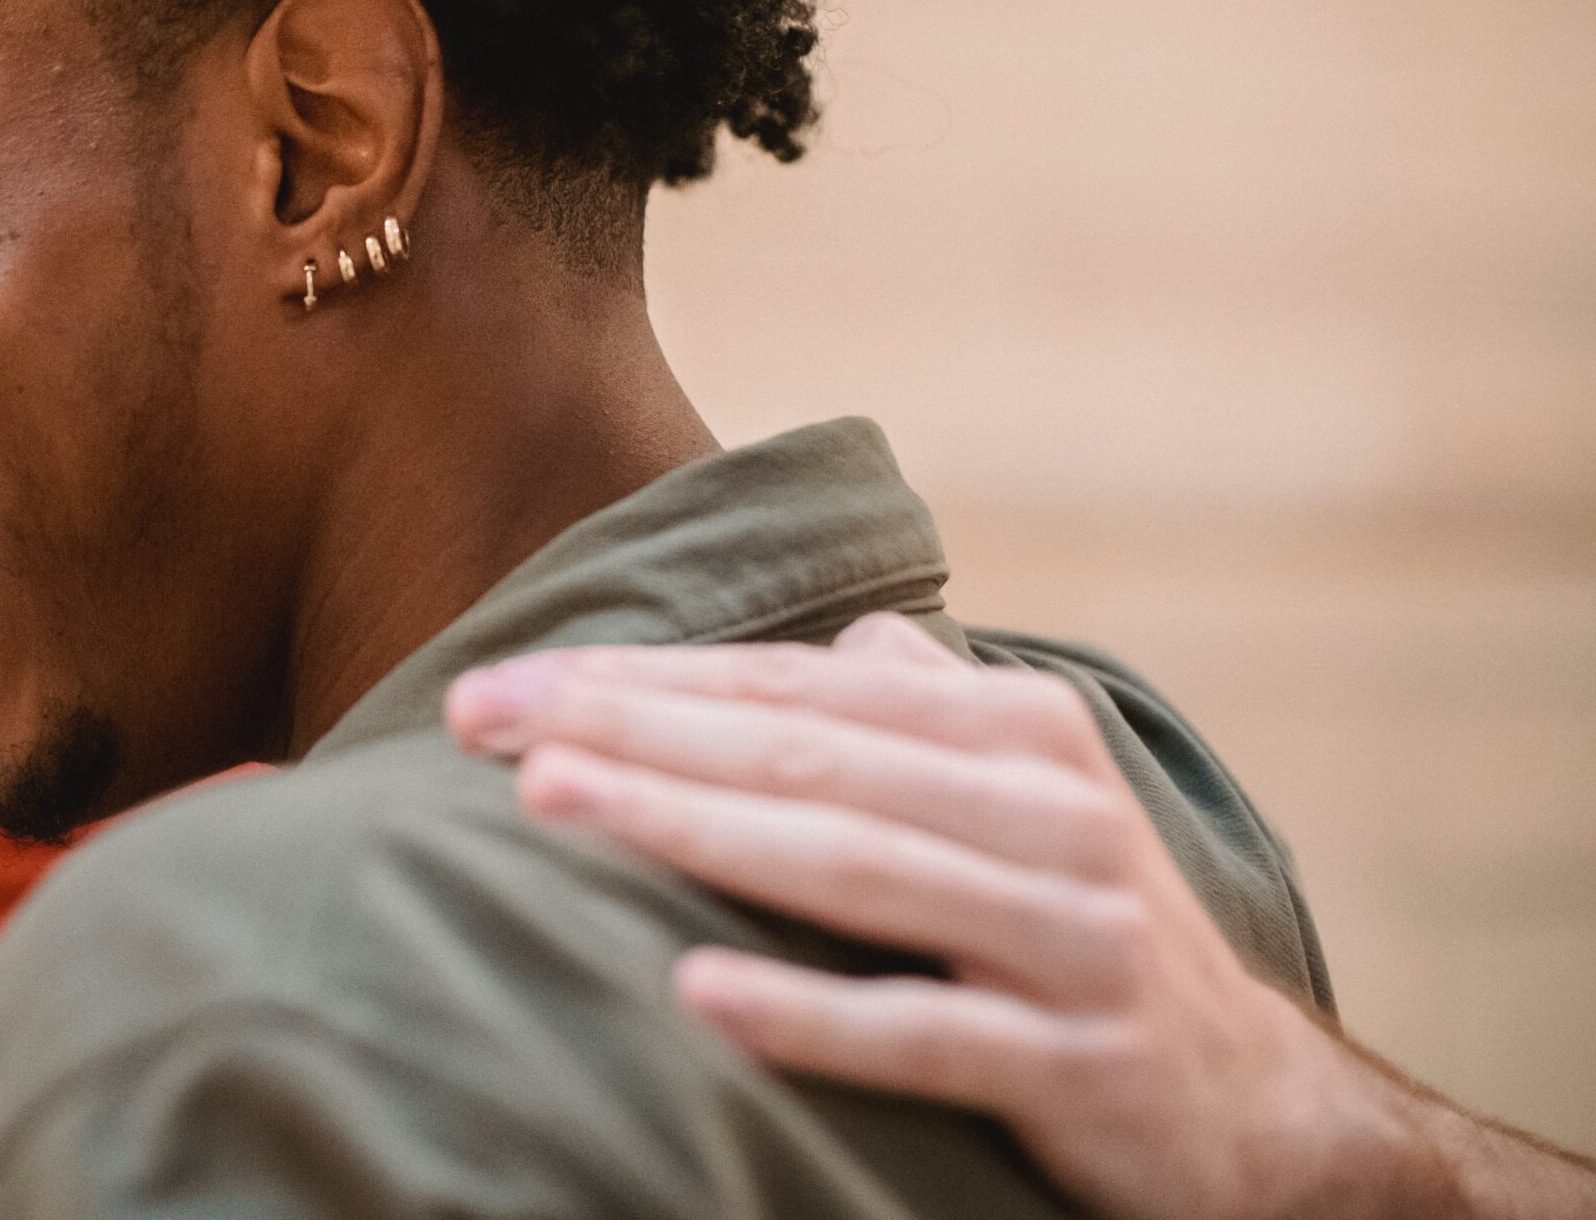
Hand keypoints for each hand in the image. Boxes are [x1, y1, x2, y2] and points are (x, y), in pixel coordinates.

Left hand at [444, 613, 1437, 1219]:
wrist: (1260, 1108)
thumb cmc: (1084, 926)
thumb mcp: (1025, 798)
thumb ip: (928, 713)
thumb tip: (852, 632)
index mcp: (1016, 729)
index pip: (795, 687)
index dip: (642, 679)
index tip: (499, 685)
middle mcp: (1050, 809)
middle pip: (804, 752)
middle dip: (630, 726)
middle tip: (481, 717)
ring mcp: (1073, 935)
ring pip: (854, 866)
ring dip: (691, 827)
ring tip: (550, 801)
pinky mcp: (1084, 1063)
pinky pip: (928, 1033)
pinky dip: (811, 1010)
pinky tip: (694, 993)